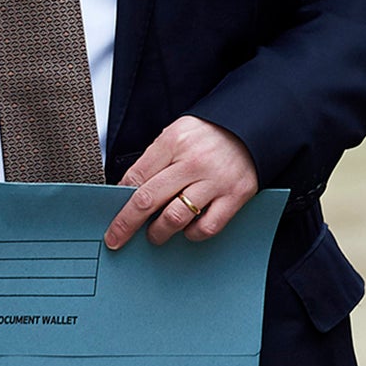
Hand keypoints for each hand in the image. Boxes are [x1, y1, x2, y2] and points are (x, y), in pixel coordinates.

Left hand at [104, 116, 257, 249]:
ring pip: (175, 217)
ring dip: (159, 232)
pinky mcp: (236, 196)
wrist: (253, 126)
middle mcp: (193, 161)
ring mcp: (216, 180)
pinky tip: (187, 230)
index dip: (118, 201)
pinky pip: (207, 226)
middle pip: (149, 200)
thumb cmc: (209, 134)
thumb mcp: (176, 134)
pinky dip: (192, 234)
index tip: (112, 216)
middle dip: (126, 224)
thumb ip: (155, 160)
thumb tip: (128, 192)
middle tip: (116, 238)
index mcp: (174, 142)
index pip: (136, 177)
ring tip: (155, 235)